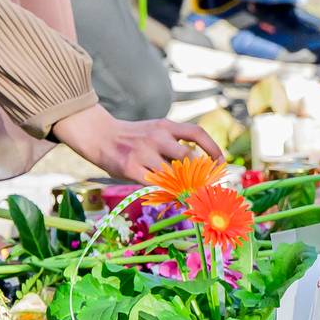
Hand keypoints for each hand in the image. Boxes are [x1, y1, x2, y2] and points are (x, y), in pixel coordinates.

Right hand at [52, 105, 223, 180]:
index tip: (221, 163)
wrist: (99, 135)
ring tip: (187, 194)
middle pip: (188, 158)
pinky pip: (153, 184)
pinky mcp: (130, 167)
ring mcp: (142, 152)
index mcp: (165, 125)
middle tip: (206, 187)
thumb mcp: (153, 132)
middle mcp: (156, 136)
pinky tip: (167, 194)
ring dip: (182, 187)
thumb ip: (173, 146)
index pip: (196, 133)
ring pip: (171, 174)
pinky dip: (163, 191)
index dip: (213, 149)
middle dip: (200, 175)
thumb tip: (198, 168)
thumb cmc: (131, 138)